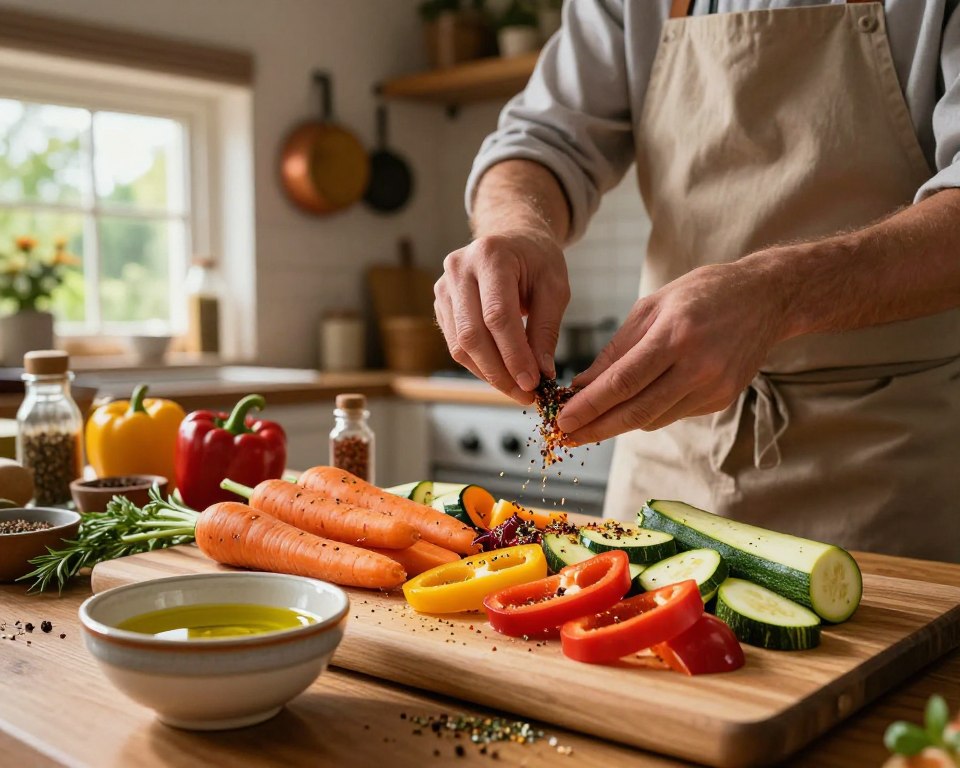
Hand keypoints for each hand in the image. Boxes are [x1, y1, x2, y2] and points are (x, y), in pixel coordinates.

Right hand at [434, 231, 569, 403]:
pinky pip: (455, 344)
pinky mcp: (440, 304)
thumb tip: (541, 373)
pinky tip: (501, 373)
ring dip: (488, 374)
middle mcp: (459, 269)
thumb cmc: (537, 260)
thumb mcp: (555, 287)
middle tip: (525, 394)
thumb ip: (546, 329)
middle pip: (471, 334)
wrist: (513, 238)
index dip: (513, 354)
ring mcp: (443, 286)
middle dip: (499, 372)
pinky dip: (479, 365)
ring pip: (459, 344)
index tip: (532, 382)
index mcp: (491, 256)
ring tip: (516, 388)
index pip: (497, 316)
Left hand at [556, 260, 788, 442]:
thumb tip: (581, 386)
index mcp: (675, 335)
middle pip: (637, 410)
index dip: (590, 406)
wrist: (766, 298)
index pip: (623, 382)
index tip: (562, 420)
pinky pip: (673, 414)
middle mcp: (697, 366)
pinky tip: (634, 404)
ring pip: (653, 419)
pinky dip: (648, 412)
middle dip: (597, 428)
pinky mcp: (723, 399)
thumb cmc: (701, 294)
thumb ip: (616, 350)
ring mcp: (714, 387)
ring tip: (591, 422)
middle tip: (567, 437)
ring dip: (619, 423)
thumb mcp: (652, 307)